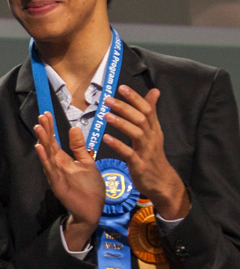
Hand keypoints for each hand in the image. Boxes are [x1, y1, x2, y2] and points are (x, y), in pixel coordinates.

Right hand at [34, 112, 103, 249]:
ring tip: (38, 128)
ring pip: (47, 155)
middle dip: (45, 131)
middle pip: (49, 145)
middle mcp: (57, 165)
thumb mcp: (87, 163)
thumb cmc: (90, 188)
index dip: (51, 128)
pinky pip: (50, 169)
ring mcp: (56, 174)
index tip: (47, 113)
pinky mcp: (58, 184)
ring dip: (42, 142)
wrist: (92, 210)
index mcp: (64, 160)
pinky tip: (39, 149)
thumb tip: (74, 127)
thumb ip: (79, 148)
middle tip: (41, 116)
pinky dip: (44, 159)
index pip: (55, 141)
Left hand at [103, 86, 189, 219]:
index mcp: (153, 129)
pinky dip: (117, 145)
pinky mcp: (139, 164)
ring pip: (136, 133)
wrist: (161, 182)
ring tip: (106, 116)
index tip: (121, 87)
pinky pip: (129, 153)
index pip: (147, 109)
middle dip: (124, 107)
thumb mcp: (154, 132)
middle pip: (141, 118)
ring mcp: (146, 151)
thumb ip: (151, 112)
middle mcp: (151, 137)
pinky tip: (106, 138)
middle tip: (108, 99)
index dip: (135, 98)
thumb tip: (154, 91)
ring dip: (121, 123)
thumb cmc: (153, 155)